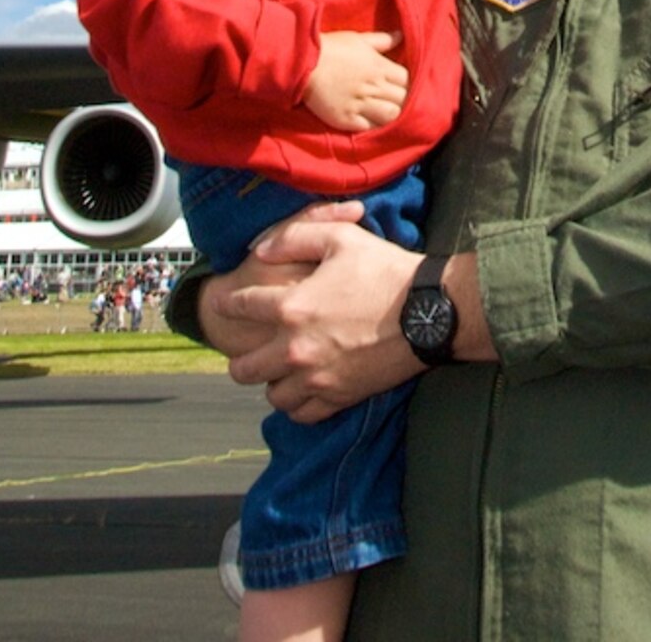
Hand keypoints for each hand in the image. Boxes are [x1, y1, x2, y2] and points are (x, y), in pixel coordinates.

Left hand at [215, 206, 422, 422]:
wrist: (427, 313)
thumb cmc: (385, 271)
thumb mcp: (341, 237)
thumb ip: (295, 237)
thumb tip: (261, 249)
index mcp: (292, 307)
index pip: (242, 307)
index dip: (227, 303)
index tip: (222, 303)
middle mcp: (296, 349)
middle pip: (244, 368)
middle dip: (240, 356)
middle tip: (247, 347)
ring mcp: (317, 378)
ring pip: (272, 395)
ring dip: (272, 381)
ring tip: (281, 368)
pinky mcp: (339, 397)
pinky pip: (302, 413)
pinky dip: (297, 403)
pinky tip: (303, 387)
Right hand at [303, 29, 407, 130]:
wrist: (302, 63)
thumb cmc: (331, 48)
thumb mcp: (359, 39)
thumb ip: (382, 40)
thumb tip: (401, 35)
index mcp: (378, 66)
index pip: (407, 79)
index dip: (406, 83)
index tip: (399, 84)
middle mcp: (372, 86)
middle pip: (402, 99)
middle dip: (401, 99)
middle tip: (393, 99)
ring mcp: (359, 104)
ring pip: (390, 115)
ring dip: (390, 114)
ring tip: (383, 110)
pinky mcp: (345, 119)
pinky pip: (368, 127)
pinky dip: (371, 125)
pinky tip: (367, 119)